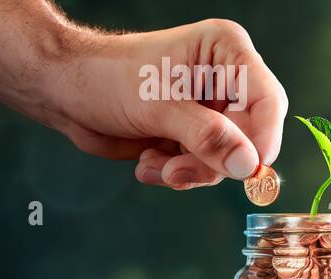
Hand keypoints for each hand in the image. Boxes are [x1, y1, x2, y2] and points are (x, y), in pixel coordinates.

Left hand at [0, 7, 286, 189]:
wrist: (63, 91)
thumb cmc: (105, 78)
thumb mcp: (158, 107)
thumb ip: (206, 136)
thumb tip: (247, 166)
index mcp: (227, 53)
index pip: (267, 100)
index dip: (263, 138)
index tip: (249, 170)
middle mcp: (227, 80)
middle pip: (251, 136)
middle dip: (215, 161)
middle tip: (178, 173)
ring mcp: (213, 110)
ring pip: (229, 159)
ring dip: (191, 171)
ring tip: (155, 165)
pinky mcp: (197, 134)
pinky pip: (207, 168)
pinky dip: (179, 174)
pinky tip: (148, 161)